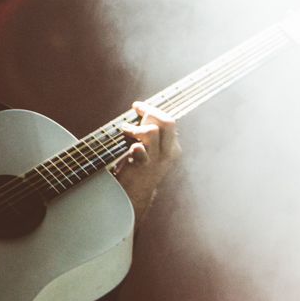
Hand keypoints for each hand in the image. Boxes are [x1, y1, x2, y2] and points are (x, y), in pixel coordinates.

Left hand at [111, 101, 180, 218]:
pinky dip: (132, 145)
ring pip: (152, 131)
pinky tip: (127, 148)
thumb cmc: (140, 168)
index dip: (152, 109)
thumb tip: (143, 112)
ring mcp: (156, 160)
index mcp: (173, 147)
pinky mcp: (143, 166)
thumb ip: (152, 134)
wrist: (135, 194)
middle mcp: (168, 152)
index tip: (137, 106)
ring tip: (126, 130)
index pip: (168, 120)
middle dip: (149, 112)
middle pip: (167, 121)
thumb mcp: (153, 150)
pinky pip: (139, 149)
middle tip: (135, 113)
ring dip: (136, 128)